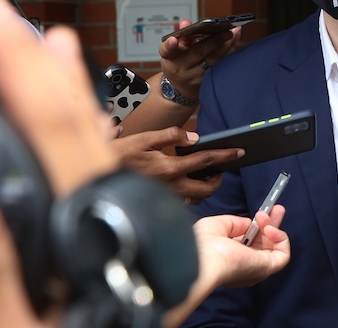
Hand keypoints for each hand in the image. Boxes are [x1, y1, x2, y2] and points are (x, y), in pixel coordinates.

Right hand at [0, 0, 252, 327]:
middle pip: (78, 128)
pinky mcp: (102, 247)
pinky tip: (54, 133)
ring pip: (92, 148)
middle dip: (39, 64)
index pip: (55, 132)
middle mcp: (111, 222)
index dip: (17, 68)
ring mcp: (111, 231)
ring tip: (53, 46)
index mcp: (94, 234)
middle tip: (5, 12)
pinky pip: (89, 179)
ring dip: (65, 92)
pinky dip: (70, 141)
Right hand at [110, 127, 243, 201]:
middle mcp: (171, 186)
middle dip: (218, 179)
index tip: (239, 151)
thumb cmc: (120, 155)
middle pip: (207, 188)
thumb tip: (193, 138)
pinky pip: (182, 201)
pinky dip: (190, 193)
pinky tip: (187, 182)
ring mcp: (166, 197)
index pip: (205, 161)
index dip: (225, 155)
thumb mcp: (144, 138)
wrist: (98, 178)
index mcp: (170, 168)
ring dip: (205, 188)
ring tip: (206, 175)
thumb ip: (171, 136)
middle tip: (221, 169)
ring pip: (195, 198)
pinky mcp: (160, 202)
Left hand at [162, 208, 289, 327]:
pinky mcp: (266, 268)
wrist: (202, 260)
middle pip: (266, 244)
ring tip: (263, 216)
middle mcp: (246, 265)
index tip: (261, 213)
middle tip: (278, 208)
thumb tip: (249, 224)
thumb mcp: (218, 226)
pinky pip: (283, 255)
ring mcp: (257, 268)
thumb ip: (235, 224)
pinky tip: (268, 228)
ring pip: (275, 247)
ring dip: (273, 227)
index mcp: (232, 259)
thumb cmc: (203, 244)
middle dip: (272, 224)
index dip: (257, 228)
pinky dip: (280, 238)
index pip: (250, 243)